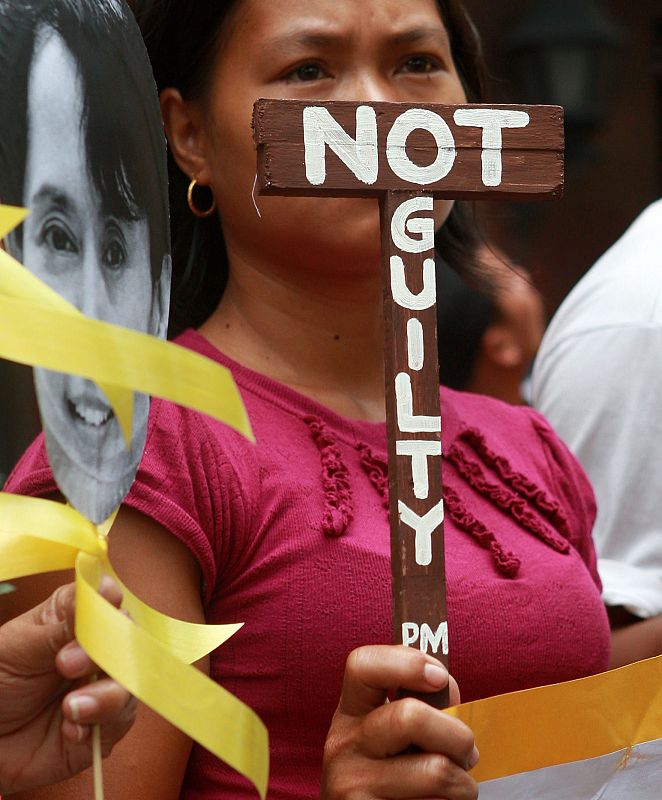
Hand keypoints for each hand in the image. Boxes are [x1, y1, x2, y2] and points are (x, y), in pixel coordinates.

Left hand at [0, 579, 136, 794]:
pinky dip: (97, 725)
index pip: (106, 602)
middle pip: (128, 642)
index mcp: (74, 620)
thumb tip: (105, 588)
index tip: (105, 605)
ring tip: (70, 707)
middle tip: (66, 664)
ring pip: (130, 684)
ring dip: (105, 696)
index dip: (108, 605)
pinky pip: (118, 723)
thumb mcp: (19, 649)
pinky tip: (70, 729)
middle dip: (104, 654)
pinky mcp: (103, 727)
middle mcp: (95, 652)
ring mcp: (102, 689)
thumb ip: (62, 626)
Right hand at [321, 645, 478, 799]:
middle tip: (466, 753)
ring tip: (456, 787)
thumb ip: (419, 705)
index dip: (406, 662)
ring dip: (463, 783)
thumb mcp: (392, 737)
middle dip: (457, 736)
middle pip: (410, 716)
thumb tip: (447, 686)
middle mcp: (344, 744)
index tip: (439, 676)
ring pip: (435, 770)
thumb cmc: (389, 778)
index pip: (362, 665)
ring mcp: (352, 784)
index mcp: (351, 713)